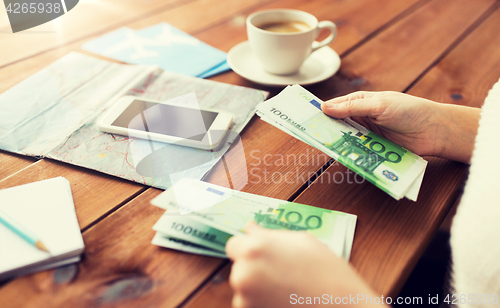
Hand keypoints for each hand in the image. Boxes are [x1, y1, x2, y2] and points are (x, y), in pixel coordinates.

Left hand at [226, 223, 381, 307]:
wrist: (344, 307)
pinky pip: (251, 305)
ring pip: (244, 288)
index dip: (248, 247)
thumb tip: (250, 228)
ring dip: (257, 287)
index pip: (233, 244)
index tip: (262, 252)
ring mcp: (245, 300)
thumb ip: (270, 234)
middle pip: (238, 266)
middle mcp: (243, 274)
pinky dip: (262, 303)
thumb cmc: (326, 271)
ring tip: (286, 286)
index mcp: (253, 249)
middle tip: (281, 270)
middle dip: (254, 267)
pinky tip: (284, 299)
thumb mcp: (301, 241)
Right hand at [321, 91, 479, 163]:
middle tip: (309, 135)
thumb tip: (325, 108)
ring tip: (323, 146)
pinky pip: (358, 151)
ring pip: (346, 139)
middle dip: (325, 129)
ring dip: (337, 142)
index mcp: (361, 102)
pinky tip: (342, 156)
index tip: (303, 117)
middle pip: (337, 124)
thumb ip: (352, 108)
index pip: (335, 106)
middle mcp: (362, 118)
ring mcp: (368, 134)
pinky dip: (350, 153)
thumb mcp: (379, 105)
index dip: (320, 111)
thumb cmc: (409, 110)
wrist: (435, 130)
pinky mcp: (375, 149)